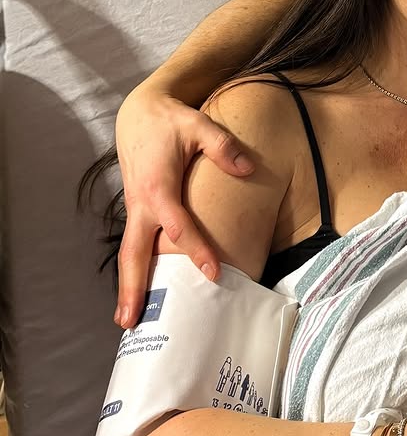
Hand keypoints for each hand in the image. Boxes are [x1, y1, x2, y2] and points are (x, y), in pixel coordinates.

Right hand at [113, 86, 252, 327]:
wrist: (140, 113)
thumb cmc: (172, 121)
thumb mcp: (199, 125)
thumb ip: (223, 146)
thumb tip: (248, 168)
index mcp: (158, 187)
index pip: (178, 226)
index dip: (196, 250)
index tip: (214, 273)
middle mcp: (141, 203)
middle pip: (134, 253)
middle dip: (134, 287)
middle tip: (132, 322)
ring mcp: (135, 208)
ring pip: (128, 253)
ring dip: (128, 286)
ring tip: (128, 321)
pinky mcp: (136, 209)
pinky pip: (133, 244)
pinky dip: (133, 269)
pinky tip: (139, 291)